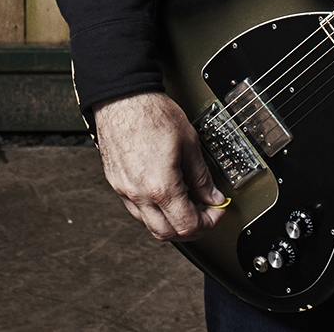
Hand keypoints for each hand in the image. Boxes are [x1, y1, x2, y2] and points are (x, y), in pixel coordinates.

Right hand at [93, 90, 228, 241]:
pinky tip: (166, 197)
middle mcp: (139, 195)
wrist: (123, 99)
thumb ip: (201, 175)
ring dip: (171, 223)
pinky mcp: (116, 184)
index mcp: (160, 186)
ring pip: (149, 225)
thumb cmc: (152, 113)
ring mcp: (124, 192)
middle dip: (191, 230)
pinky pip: (136, 211)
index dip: (208, 223)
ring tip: (188, 205)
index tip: (216, 211)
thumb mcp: (189, 142)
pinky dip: (154, 211)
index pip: (187, 225)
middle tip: (206, 216)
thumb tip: (212, 196)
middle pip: (167, 233)